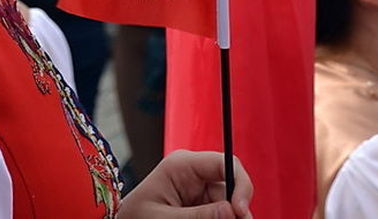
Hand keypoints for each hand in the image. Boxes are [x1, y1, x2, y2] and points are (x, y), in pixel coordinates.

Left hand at [118, 150, 252, 218]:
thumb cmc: (134, 218)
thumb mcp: (163, 218)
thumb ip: (197, 216)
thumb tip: (232, 211)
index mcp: (183, 164)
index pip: (225, 163)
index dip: (241, 185)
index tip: (242, 212)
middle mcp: (195, 174)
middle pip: (230, 189)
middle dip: (235, 210)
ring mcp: (198, 191)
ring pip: (226, 206)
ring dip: (226, 218)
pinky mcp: (198, 206)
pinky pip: (217, 214)